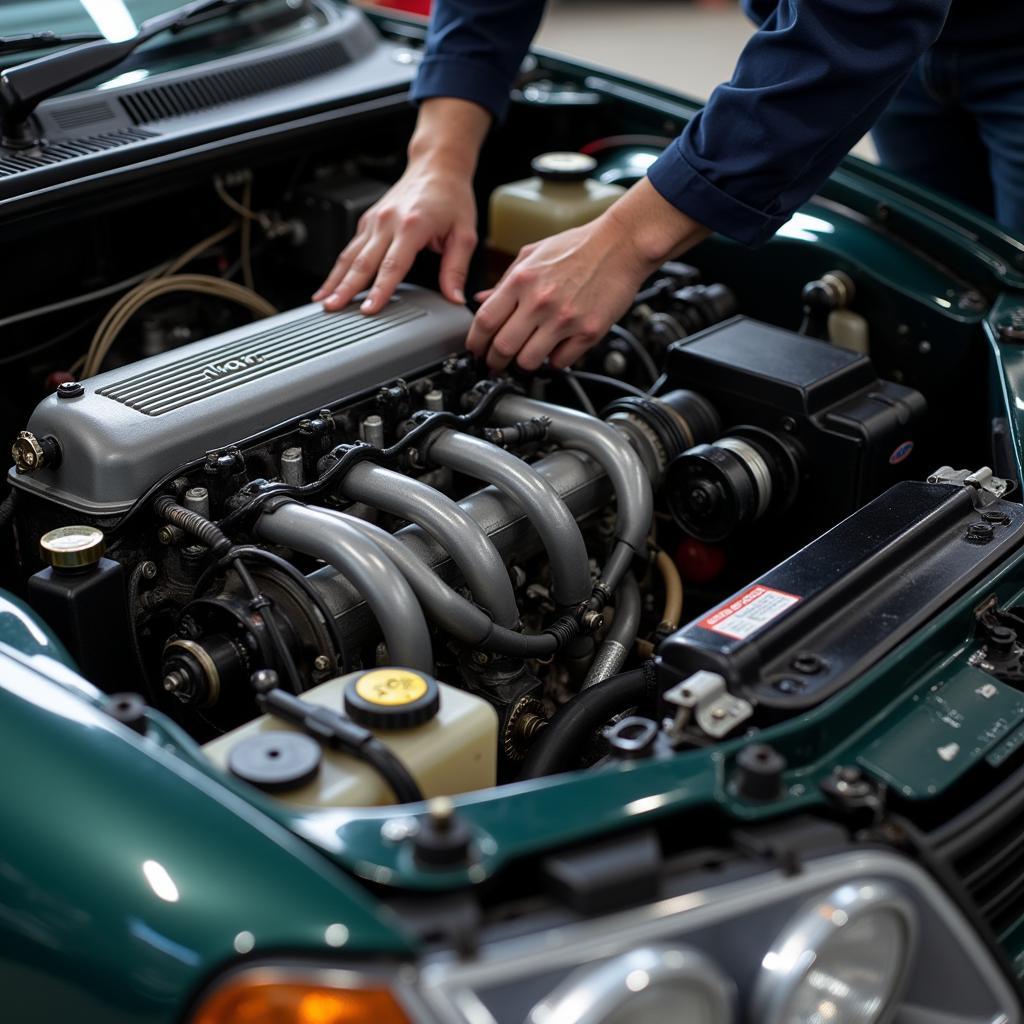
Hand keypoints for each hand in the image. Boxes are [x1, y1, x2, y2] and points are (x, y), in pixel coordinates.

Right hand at [313, 98, 489, 314]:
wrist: (437, 167)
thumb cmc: (451, 197)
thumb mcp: (464, 234)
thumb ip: (456, 269)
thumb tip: (455, 298)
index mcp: (412, 225)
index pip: (392, 266)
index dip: (379, 290)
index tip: (368, 310)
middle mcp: (388, 221)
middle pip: (362, 262)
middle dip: (346, 289)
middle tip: (333, 309)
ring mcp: (374, 220)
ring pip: (349, 255)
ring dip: (335, 280)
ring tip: (324, 302)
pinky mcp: (368, 221)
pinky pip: (350, 248)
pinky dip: (339, 268)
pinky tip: (331, 284)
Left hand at [466, 177, 709, 371]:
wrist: (622, 245)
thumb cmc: (579, 247)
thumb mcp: (533, 254)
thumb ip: (505, 281)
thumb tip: (481, 300)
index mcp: (522, 280)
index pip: (484, 321)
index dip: (474, 342)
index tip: (475, 350)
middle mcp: (541, 301)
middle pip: (502, 347)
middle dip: (494, 361)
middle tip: (495, 364)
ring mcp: (565, 319)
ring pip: (529, 361)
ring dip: (523, 365)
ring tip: (525, 358)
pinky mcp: (588, 332)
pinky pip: (560, 362)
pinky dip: (553, 361)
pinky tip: (554, 350)